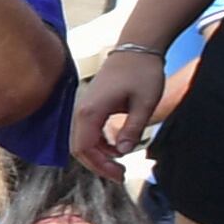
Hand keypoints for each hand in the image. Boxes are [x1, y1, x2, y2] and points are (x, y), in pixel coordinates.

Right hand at [76, 49, 166, 169]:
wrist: (136, 48)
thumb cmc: (142, 72)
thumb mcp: (144, 104)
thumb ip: (132, 129)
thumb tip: (122, 151)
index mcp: (90, 112)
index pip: (85, 149)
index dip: (100, 166)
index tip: (120, 175)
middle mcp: (81, 111)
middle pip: (79, 148)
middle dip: (98, 164)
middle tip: (121, 174)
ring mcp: (83, 108)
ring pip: (82, 141)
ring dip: (98, 155)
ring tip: (119, 162)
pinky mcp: (90, 106)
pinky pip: (87, 131)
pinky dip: (99, 144)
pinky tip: (115, 146)